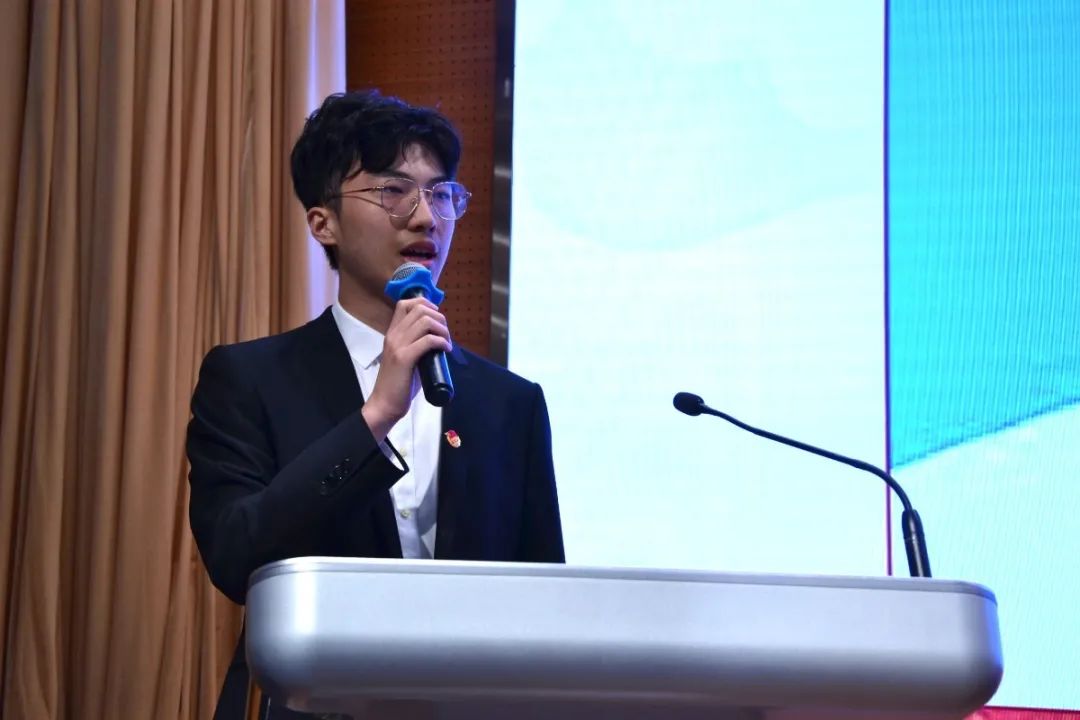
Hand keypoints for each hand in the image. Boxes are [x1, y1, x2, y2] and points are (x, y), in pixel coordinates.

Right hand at [361, 297, 451, 440]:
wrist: (385, 404)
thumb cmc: (398, 384)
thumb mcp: (406, 358)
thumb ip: (416, 346)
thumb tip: (437, 341)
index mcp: (392, 334)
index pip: (405, 304)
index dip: (425, 304)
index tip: (437, 318)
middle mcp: (393, 336)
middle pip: (419, 309)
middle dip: (439, 317)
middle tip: (445, 333)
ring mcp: (398, 346)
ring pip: (425, 321)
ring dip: (442, 328)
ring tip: (446, 341)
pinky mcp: (404, 358)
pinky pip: (428, 340)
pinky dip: (441, 342)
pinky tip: (445, 349)